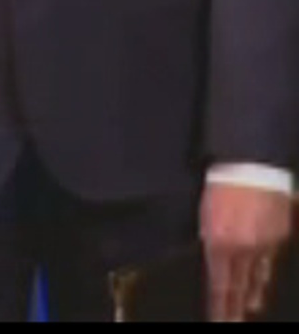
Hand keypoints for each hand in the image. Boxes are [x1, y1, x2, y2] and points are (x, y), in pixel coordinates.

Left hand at [202, 181, 290, 320]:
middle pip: (240, 288)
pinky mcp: (279, 237)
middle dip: (235, 308)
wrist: (252, 167)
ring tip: (248, 308)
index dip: (219, 306)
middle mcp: (244, 250)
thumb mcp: (205, 216)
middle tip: (231, 323)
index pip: (220, 286)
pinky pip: (270, 262)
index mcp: (220, 245)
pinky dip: (264, 275)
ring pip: (259, 278)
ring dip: (252, 295)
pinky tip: (262, 284)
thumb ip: (210, 242)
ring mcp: (265, 245)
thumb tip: (213, 261)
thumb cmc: (221, 188)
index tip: (218, 321)